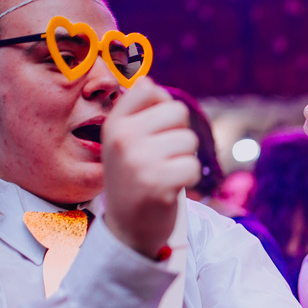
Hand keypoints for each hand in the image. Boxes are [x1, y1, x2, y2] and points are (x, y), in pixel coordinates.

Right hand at [102, 78, 199, 257]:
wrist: (129, 229)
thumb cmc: (134, 179)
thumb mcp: (125, 142)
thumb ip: (138, 112)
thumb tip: (147, 79)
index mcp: (114, 124)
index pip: (150, 89)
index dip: (163, 109)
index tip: (153, 132)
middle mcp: (122, 138)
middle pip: (177, 111)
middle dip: (178, 135)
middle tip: (162, 158)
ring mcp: (138, 160)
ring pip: (189, 140)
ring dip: (184, 159)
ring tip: (164, 174)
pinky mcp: (157, 183)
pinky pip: (193, 166)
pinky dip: (188, 179)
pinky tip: (170, 188)